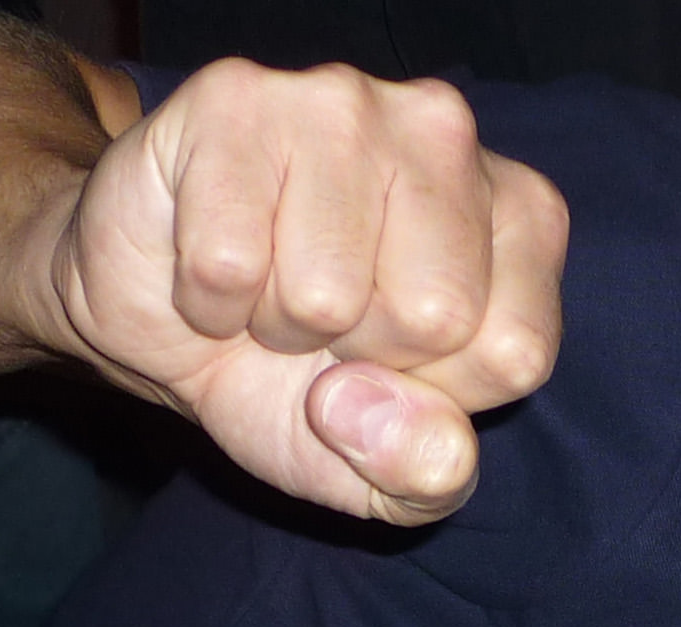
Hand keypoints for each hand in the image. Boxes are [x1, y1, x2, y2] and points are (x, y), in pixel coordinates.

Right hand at [48, 61, 565, 523]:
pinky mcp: (236, 100)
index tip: (394, 359)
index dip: (435, 392)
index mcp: (521, 215)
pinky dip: (207, 298)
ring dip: (277, 323)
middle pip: (433, 317)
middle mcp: (446, 134)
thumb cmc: (295, 378)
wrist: (159, 320)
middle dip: (359, 354)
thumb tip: (398, 425)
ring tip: (267, 287)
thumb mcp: (380, 464)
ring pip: (325, 292)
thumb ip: (428, 472)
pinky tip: (215, 261)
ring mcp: (343, 101)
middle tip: (324, 320)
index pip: (517, 355)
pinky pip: (228, 264)